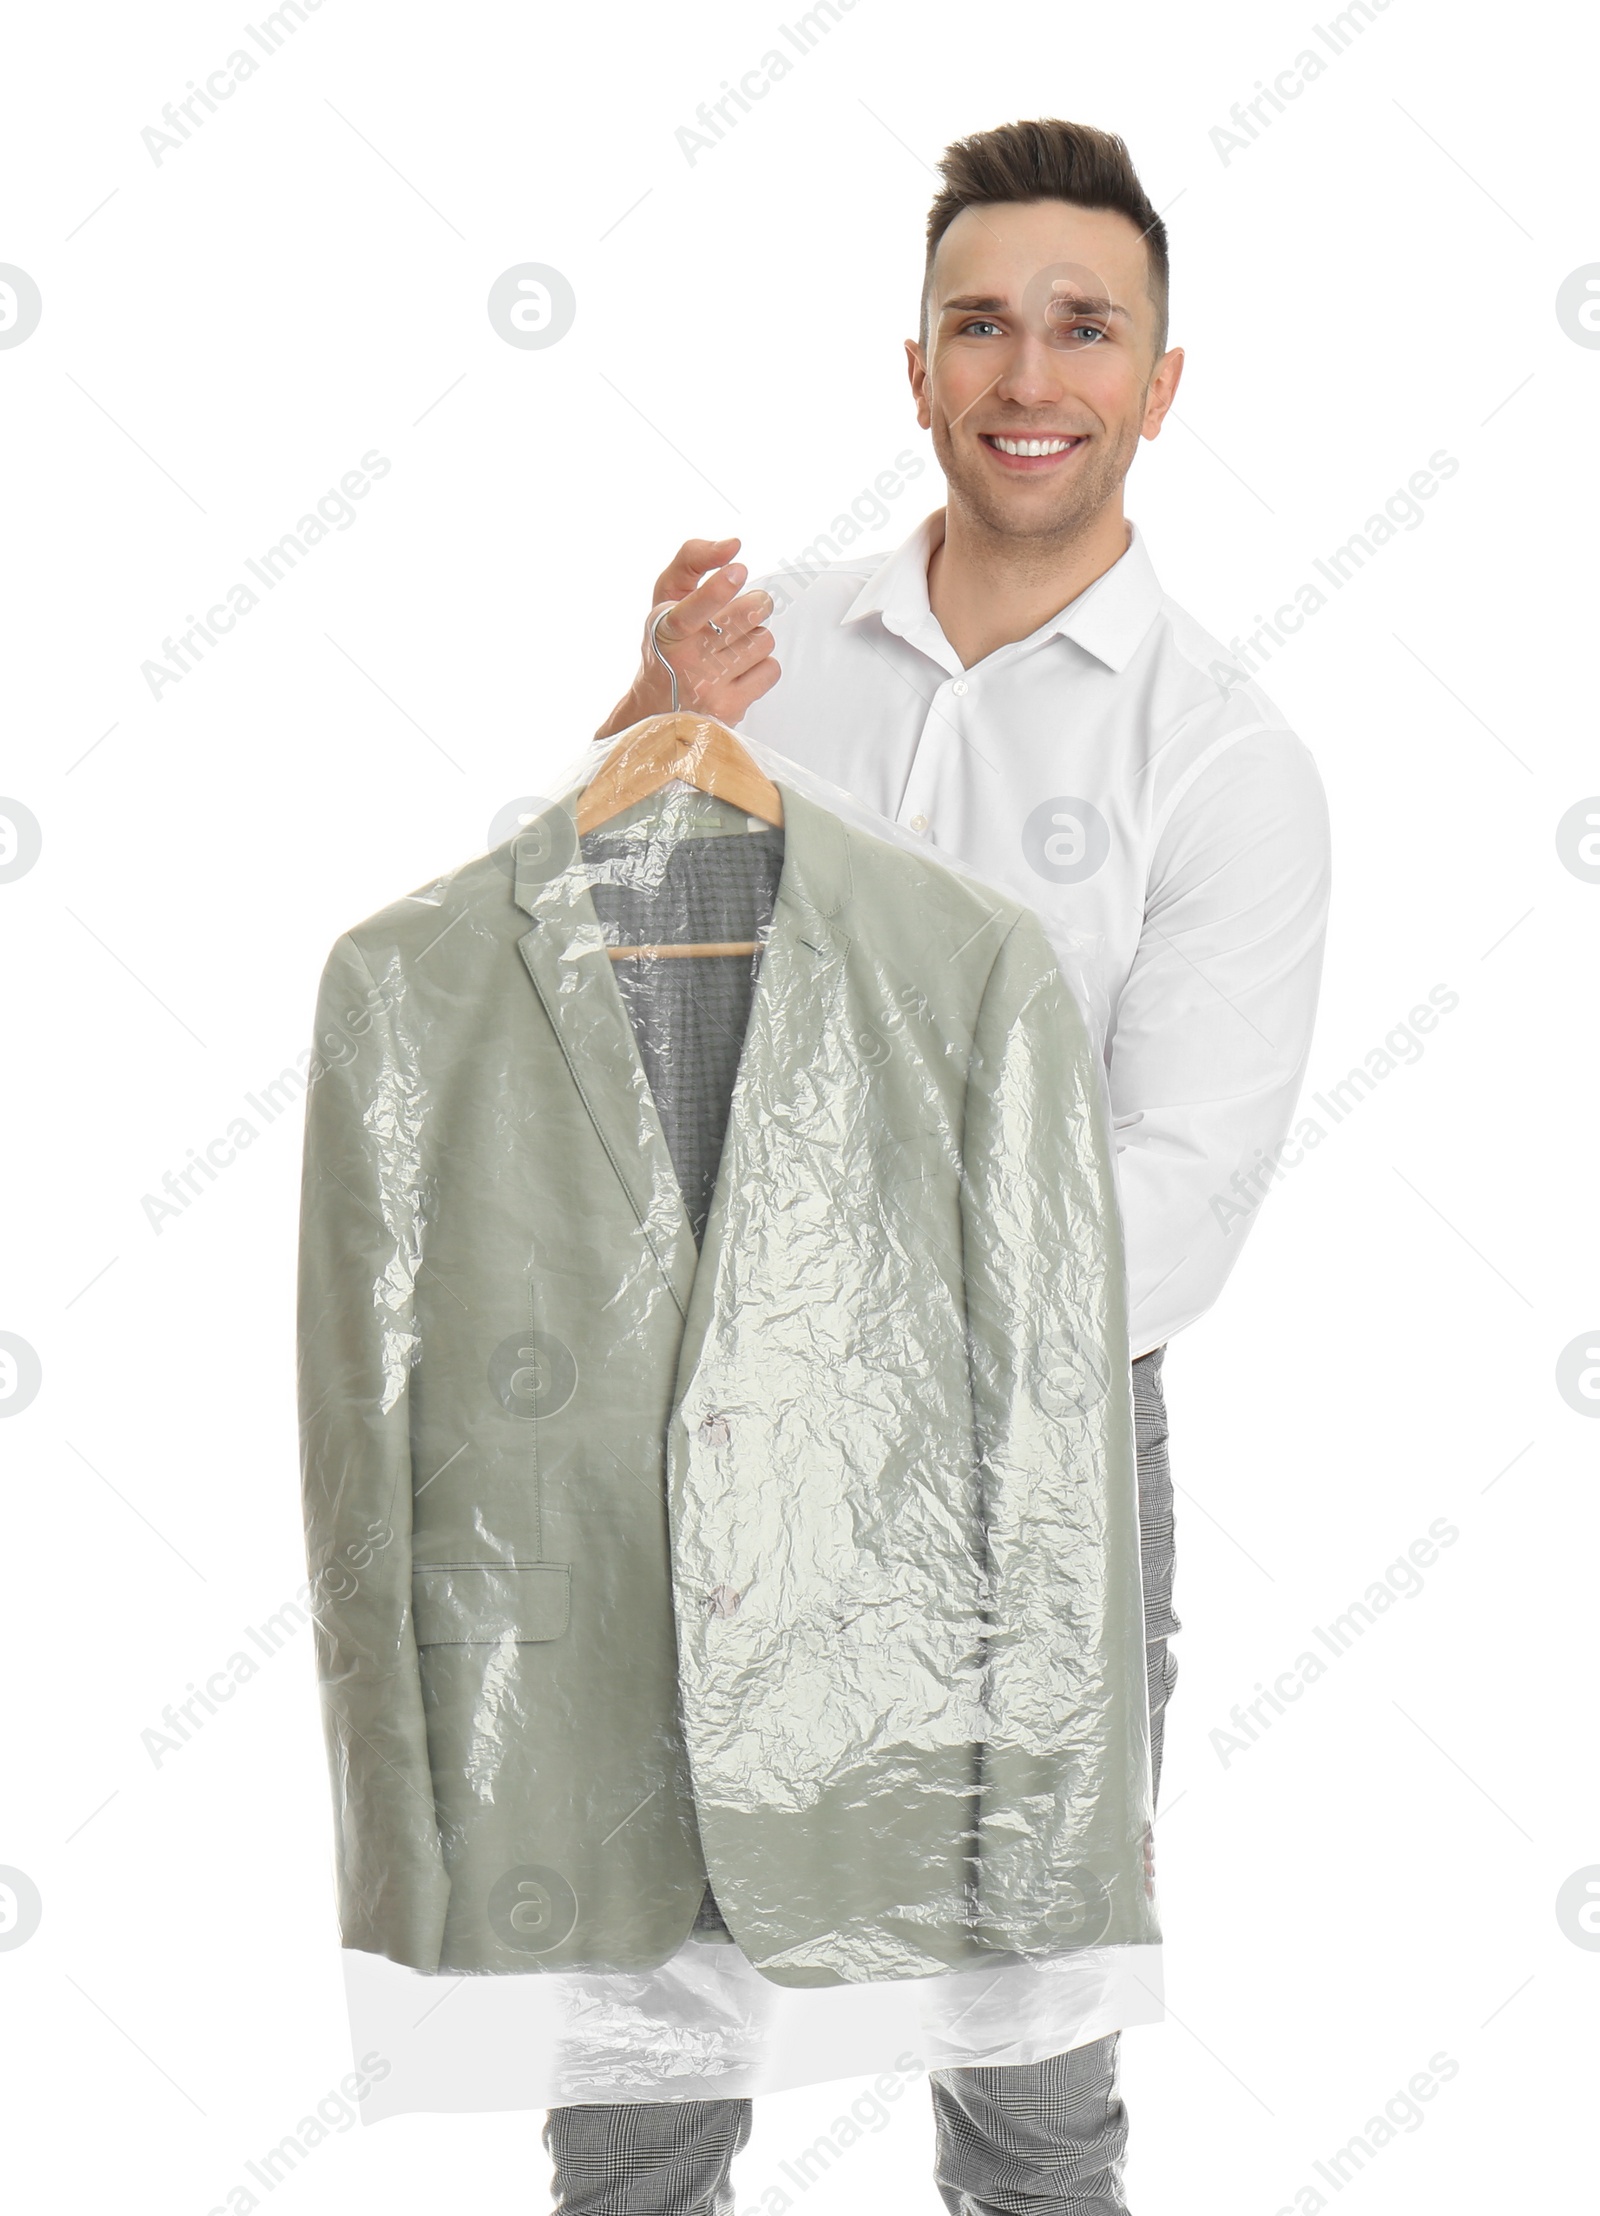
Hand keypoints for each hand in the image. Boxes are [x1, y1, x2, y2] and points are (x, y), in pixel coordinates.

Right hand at [596, 536, 779, 739]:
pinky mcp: (730, 708)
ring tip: (734, 647)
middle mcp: (686, 659)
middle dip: (757, 604)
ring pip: (763, 641)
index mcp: (667, 628)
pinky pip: (771, 670)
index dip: (718, 588)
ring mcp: (709, 686)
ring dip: (755, 639)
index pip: (694, 608)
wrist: (657, 708)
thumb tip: (733, 545)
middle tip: (752, 606)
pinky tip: (740, 671)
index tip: (737, 570)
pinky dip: (762, 667)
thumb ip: (692, 560)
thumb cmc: (668, 643)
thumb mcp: (666, 598)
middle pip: (746, 617)